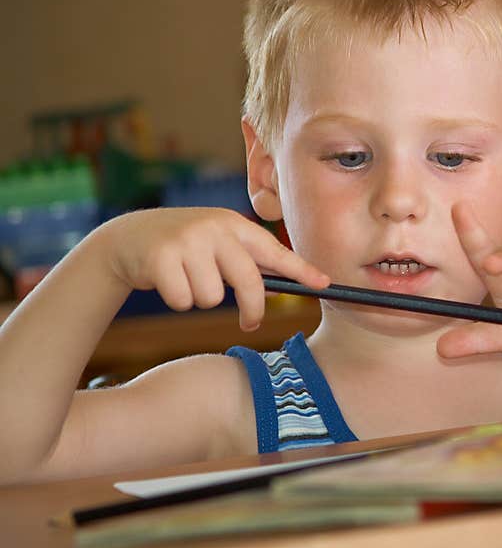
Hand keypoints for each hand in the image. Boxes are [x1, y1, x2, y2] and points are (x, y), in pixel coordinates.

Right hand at [102, 207, 328, 330]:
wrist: (130, 239)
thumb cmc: (187, 248)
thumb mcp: (218, 245)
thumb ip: (249, 261)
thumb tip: (294, 284)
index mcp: (234, 225)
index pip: (274, 250)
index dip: (301, 269)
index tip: (325, 284)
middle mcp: (214, 228)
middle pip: (248, 281)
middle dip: (253, 308)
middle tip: (251, 322)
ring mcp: (187, 241)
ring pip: (212, 298)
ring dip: (201, 299)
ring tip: (187, 280)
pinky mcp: (161, 257)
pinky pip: (184, 301)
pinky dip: (178, 300)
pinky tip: (167, 282)